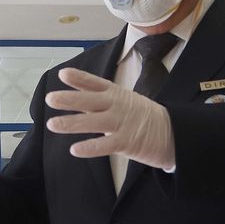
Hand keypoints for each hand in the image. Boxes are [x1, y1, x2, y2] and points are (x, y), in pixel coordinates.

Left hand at [44, 67, 175, 169]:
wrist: (174, 132)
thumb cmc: (143, 116)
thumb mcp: (123, 100)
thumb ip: (98, 99)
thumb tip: (72, 96)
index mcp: (116, 94)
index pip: (96, 83)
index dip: (79, 78)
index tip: (62, 74)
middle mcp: (117, 106)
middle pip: (91, 101)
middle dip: (70, 99)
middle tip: (50, 99)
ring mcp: (122, 123)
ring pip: (94, 122)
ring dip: (72, 123)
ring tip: (52, 124)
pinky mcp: (128, 142)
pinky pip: (106, 145)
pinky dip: (90, 147)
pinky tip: (75, 149)